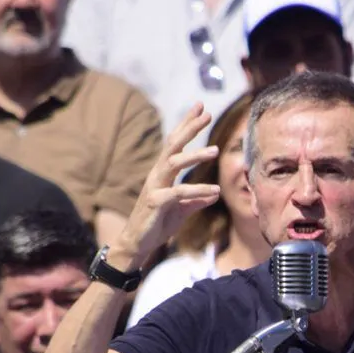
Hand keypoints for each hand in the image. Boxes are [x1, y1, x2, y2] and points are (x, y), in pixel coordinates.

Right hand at [114, 103, 220, 263]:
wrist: (137, 244)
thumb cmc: (156, 225)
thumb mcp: (181, 211)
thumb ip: (196, 200)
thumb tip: (215, 193)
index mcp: (162, 174)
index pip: (175, 144)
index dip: (186, 125)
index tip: (200, 108)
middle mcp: (157, 175)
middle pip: (173, 145)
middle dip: (189, 128)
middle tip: (206, 113)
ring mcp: (154, 187)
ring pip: (174, 164)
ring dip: (195, 156)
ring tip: (216, 150)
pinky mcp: (156, 202)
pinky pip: (179, 193)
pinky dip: (198, 191)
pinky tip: (215, 191)